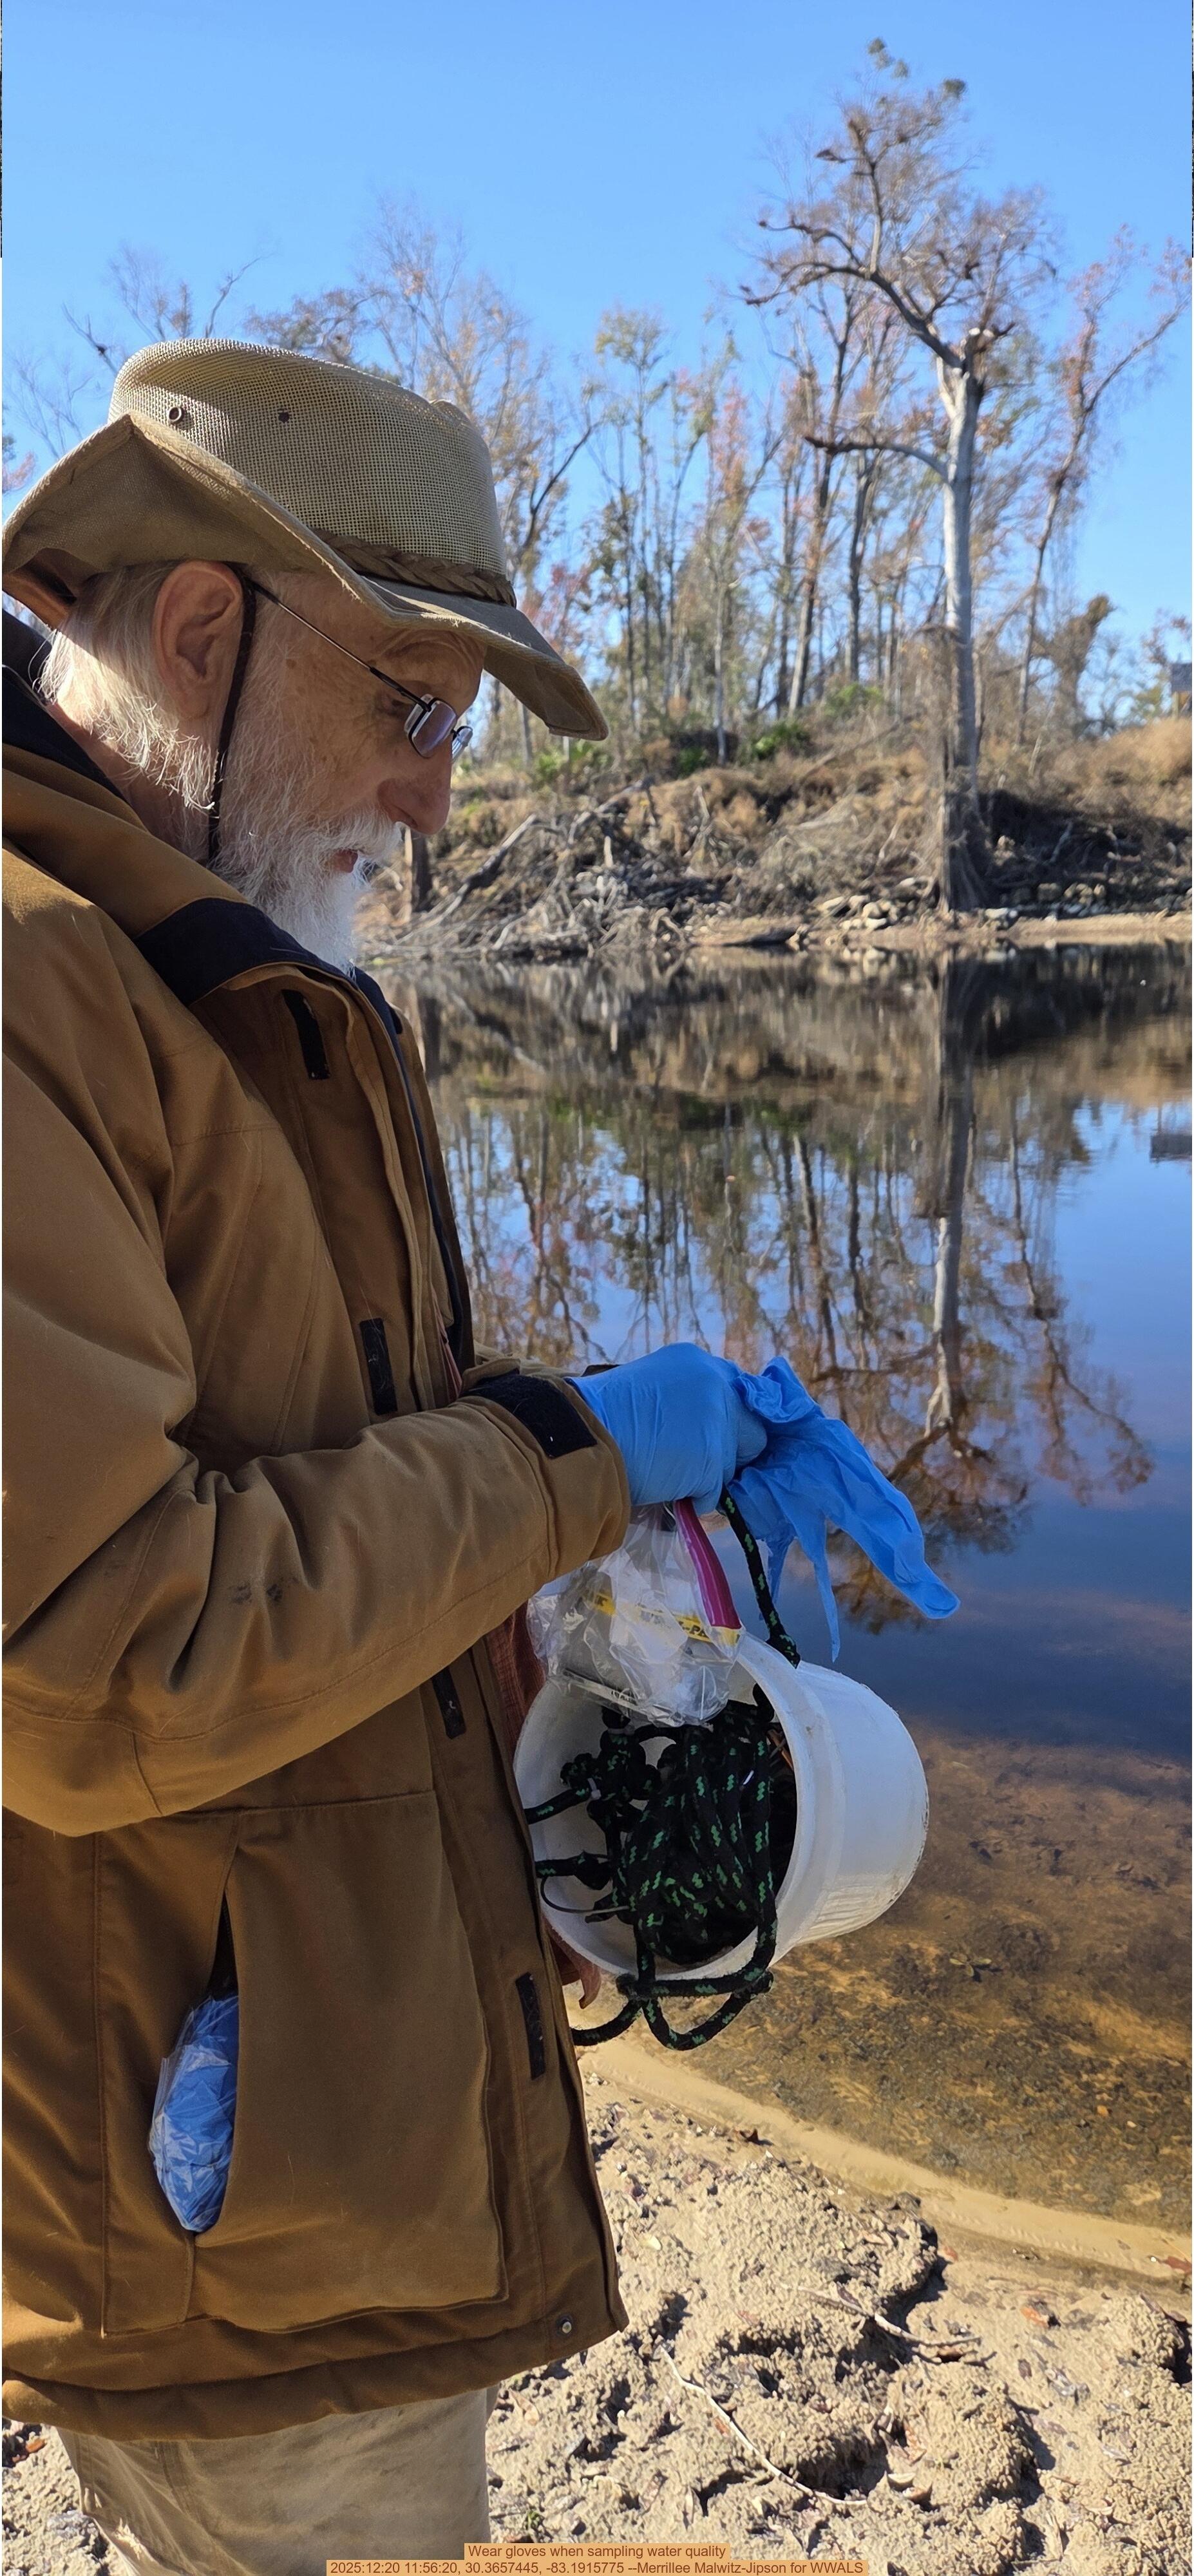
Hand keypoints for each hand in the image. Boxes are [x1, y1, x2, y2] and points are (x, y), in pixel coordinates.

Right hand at [570, 1344, 766, 1512]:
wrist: (580, 1437)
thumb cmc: (600, 1417)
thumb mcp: (648, 1391)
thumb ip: (682, 1399)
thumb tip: (702, 1429)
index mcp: (695, 1361)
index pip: (740, 1391)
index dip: (729, 1419)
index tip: (716, 1437)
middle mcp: (714, 1384)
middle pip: (751, 1428)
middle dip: (731, 1450)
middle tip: (697, 1462)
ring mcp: (717, 1421)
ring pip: (733, 1464)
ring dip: (708, 1477)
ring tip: (668, 1474)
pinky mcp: (712, 1460)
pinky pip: (715, 1494)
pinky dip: (693, 1500)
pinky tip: (666, 1490)